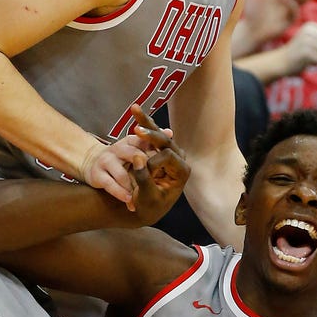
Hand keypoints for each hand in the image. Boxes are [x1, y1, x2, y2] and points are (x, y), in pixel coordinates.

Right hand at [79, 105, 169, 208]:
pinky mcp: (97, 174)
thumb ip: (153, 143)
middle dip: (146, 172)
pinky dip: (121, 194)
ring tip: (143, 199)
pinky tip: (129, 201)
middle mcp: (118, 148)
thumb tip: (170, 131)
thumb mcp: (139, 150)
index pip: (147, 142)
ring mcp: (106, 160)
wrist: (92, 166)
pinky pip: (110, 184)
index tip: (162, 171)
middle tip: (157, 185)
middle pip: (136, 157)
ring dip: (134, 188)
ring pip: (123, 174)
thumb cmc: (124, 162)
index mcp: (131, 141)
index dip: (156, 155)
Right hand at [125, 105, 188, 223]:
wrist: (151, 207)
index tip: (140, 169)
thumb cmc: (149, 206)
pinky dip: (143, 123)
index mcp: (182, 172)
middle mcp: (179, 159)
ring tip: (134, 109)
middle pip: (165, 140)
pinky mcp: (161, 150)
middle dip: (150, 132)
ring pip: (158, 133)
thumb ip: (144, 179)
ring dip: (145, 121)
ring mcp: (171, 153)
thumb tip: (137, 158)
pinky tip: (135, 112)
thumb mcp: (147, 197)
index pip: (167, 156)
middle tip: (135, 128)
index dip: (152, 161)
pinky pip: (152, 134)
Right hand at [282, 21, 316, 72]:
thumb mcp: (315, 47)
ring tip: (307, 58)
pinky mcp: (305, 50)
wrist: (280, 62)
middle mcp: (308, 30)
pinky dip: (316, 63)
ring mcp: (306, 40)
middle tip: (311, 55)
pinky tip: (306, 62)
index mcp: (311, 25)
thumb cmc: (299, 54)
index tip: (313, 47)